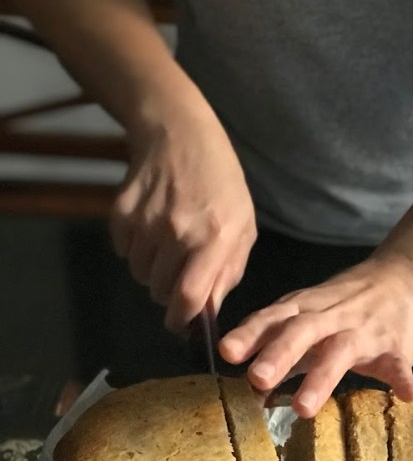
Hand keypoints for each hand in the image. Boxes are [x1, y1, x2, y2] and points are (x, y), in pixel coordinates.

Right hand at [110, 107, 256, 332]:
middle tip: (179, 274)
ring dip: (151, 271)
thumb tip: (209, 310)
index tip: (180, 324)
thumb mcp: (242, 226)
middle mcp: (178, 232)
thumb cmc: (221, 184)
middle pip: (160, 290)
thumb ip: (228, 271)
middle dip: (168, 293)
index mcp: (215, 238)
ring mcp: (147, 222)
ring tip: (168, 245)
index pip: (190, 296)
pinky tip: (151, 226)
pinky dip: (135, 249)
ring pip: (139, 274)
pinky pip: (123, 252)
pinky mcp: (121, 213)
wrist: (180, 135)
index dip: (181, 320)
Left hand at [219, 254, 412, 417]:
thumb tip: (248, 390)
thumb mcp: (307, 319)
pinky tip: (406, 395)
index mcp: (304, 308)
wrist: (403, 279)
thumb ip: (280, 350)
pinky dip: (402, 378)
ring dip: (321, 378)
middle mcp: (330, 316)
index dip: (250, 333)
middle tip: (256, 379)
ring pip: (340, 351)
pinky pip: (397, 363)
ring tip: (303, 408)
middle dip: (278, 353)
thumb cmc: (343, 307)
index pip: (273, 317)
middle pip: (301, 330)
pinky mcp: (395, 346)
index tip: (227, 351)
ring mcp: (364, 330)